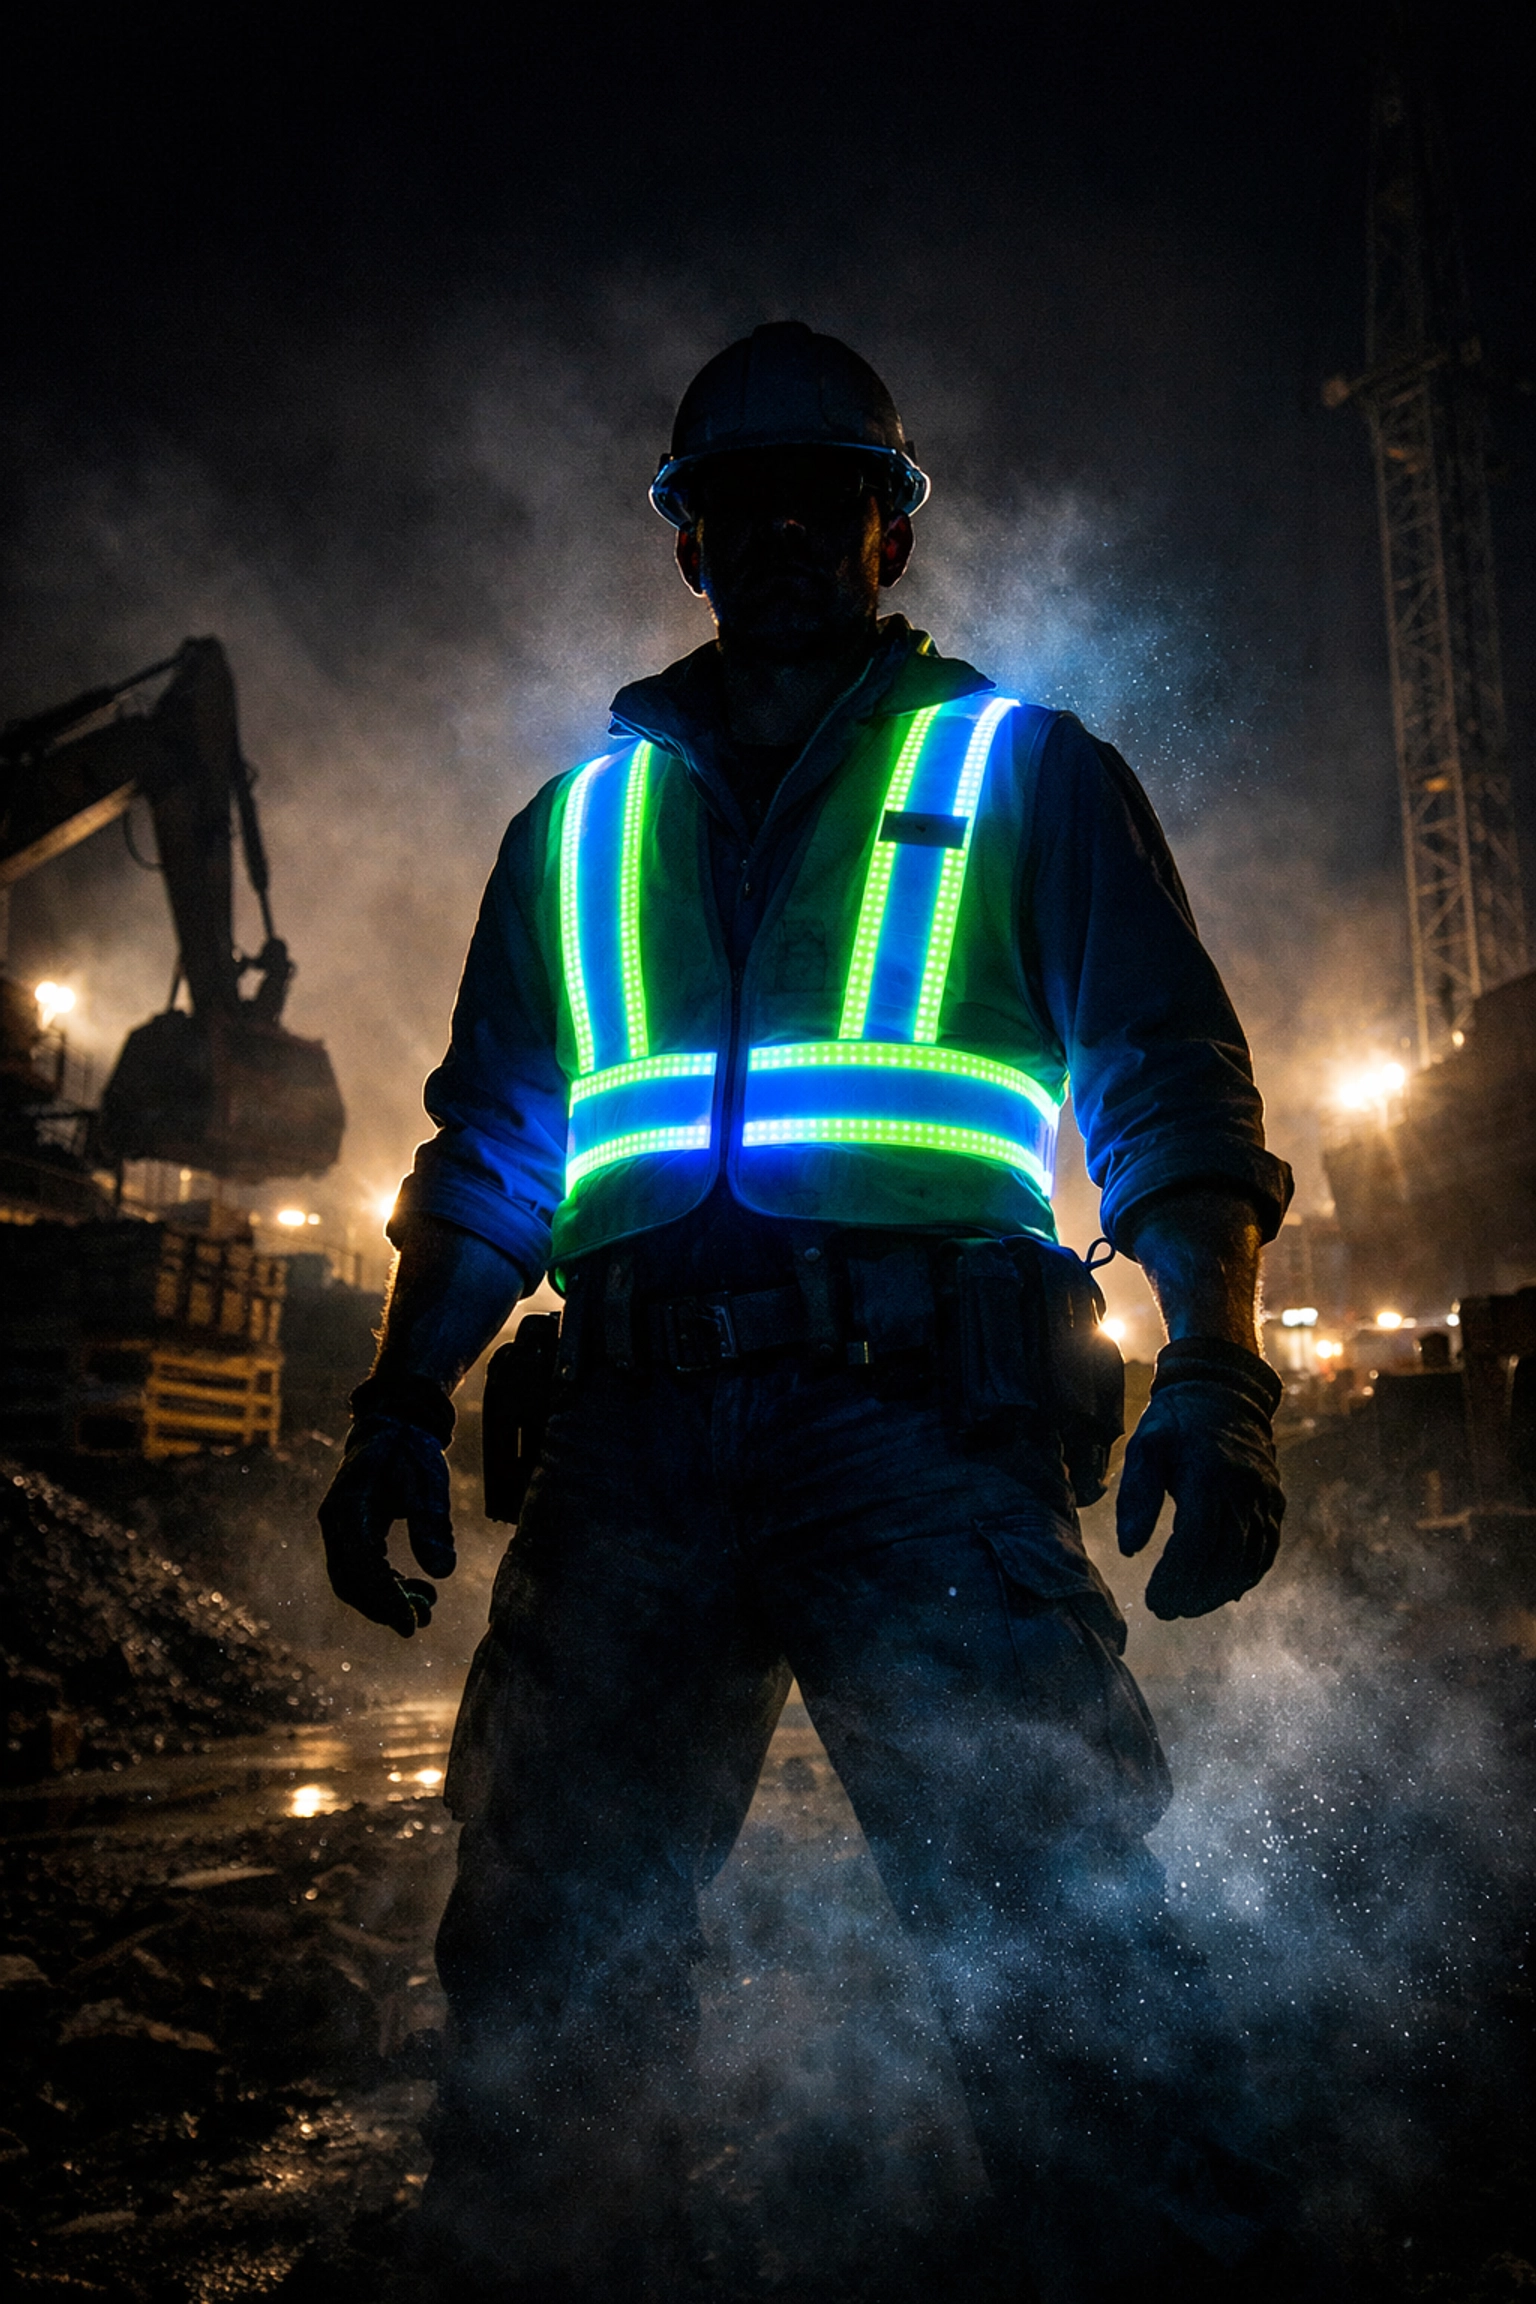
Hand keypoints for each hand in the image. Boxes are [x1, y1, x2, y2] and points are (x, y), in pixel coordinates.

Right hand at [318, 1413, 455, 1636]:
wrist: (396, 1426)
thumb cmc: (411, 1451)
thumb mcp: (428, 1483)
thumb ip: (433, 1525)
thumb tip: (443, 1573)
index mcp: (347, 1508)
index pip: (361, 1567)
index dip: (384, 1600)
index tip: (410, 1624)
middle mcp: (335, 1522)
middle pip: (350, 1582)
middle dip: (382, 1608)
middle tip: (418, 1626)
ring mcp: (340, 1528)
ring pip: (354, 1580)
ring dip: (385, 1600)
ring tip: (426, 1608)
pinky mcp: (352, 1532)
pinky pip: (362, 1569)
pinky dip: (386, 1585)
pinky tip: (416, 1589)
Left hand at [1116, 1341, 1283, 1618]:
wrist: (1224, 1390)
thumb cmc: (1176, 1421)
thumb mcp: (1145, 1446)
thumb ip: (1136, 1497)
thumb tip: (1129, 1550)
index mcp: (1209, 1475)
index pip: (1195, 1542)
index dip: (1175, 1579)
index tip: (1153, 1601)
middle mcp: (1244, 1489)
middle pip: (1224, 1559)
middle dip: (1195, 1593)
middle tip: (1166, 1610)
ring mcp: (1265, 1496)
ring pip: (1249, 1560)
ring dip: (1219, 1591)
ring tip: (1188, 1606)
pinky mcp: (1275, 1501)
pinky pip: (1267, 1549)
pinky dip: (1246, 1576)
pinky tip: (1223, 1591)